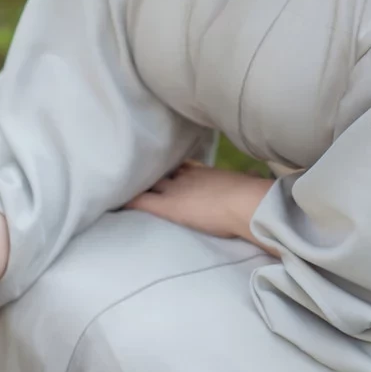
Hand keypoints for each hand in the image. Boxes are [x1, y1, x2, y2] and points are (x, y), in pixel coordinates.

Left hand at [125, 161, 274, 247]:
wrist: (248, 204)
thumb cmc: (254, 197)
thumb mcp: (248, 183)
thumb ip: (246, 178)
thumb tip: (256, 175)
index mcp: (205, 172)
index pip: (181, 166)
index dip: (170, 167)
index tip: (160, 164)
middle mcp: (186, 176)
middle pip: (161, 171)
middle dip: (149, 172)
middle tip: (132, 169)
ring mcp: (176, 190)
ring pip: (148, 183)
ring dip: (136, 184)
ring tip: (118, 184)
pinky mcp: (169, 207)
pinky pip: (142, 202)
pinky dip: (128, 201)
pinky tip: (114, 203)